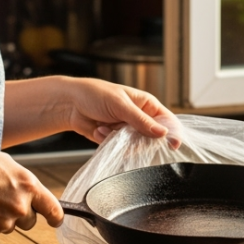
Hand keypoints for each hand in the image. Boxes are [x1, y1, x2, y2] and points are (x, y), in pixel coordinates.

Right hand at [0, 146, 62, 237]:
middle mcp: (19, 207)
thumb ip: (23, 181)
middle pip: (30, 221)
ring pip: (10, 227)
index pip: (53, 209)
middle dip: (21, 214)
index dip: (56, 217)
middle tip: (2, 199)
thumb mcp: (6, 163)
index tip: (56, 220)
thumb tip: (29, 193)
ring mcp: (3, 223)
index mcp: (28, 185)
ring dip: (2, 217)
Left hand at [64, 78, 181, 147]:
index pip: (167, 119)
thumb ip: (141, 121)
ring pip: (134, 145)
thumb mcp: (120, 105)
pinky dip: (106, 140)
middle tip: (123, 130)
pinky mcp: (114, 139)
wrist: (69, 103)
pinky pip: (119, 148)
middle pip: (151, 137)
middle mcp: (139, 117)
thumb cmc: (95, 94)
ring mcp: (127, 129)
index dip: (173, 132)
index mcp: (146, 104)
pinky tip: (98, 129)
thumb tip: (163, 133)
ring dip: (119, 138)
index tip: (173, 145)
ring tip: (105, 125)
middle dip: (137, 137)